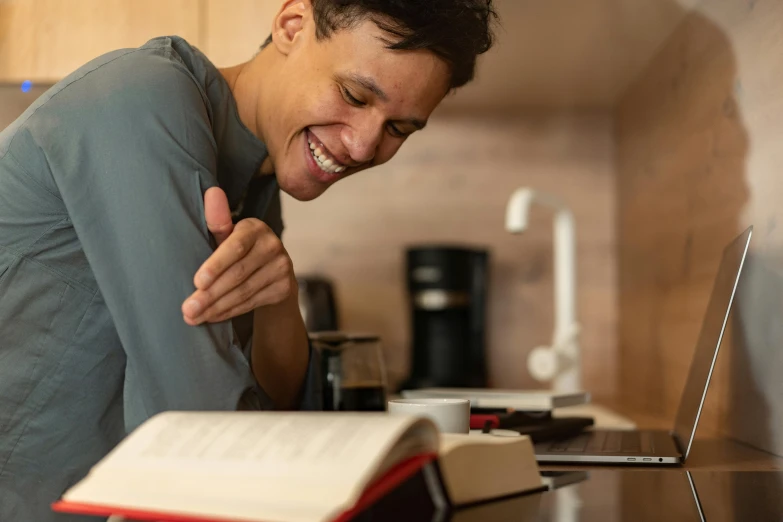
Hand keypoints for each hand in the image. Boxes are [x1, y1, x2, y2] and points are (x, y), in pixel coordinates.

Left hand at [182, 187, 295, 324]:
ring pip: (244, 292)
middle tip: (188, 309)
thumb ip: (217, 220)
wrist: (270, 271)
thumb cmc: (238, 250)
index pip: (236, 246)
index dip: (216, 265)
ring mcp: (282, 267)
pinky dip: (229, 312)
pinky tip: (212, 317)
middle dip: (210, 294)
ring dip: (216, 307)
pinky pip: (252, 303)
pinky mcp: (285, 287)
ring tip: (193, 317)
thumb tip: (212, 192)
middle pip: (238, 273)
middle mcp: (273, 245)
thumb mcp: (226, 236)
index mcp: (255, 227)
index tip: (197, 281)